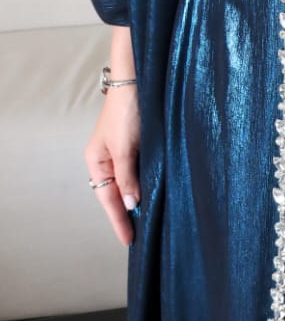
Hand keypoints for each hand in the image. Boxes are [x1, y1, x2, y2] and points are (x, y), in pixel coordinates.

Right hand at [83, 84, 141, 246]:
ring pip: (127, 184)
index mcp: (96, 161)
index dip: (118, 219)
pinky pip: (137, 173)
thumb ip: (127, 176)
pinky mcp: (135, 146)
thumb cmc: (126, 111)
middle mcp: (107, 160)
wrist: (137, 80)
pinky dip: (143, 185)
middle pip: (115, 193)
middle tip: (140, 236)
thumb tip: (131, 204)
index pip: (108, 198)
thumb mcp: (125, 147)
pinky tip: (151, 195)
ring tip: (147, 222)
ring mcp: (121, 153)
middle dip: (126, 213)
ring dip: (135, 200)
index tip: (128, 240)